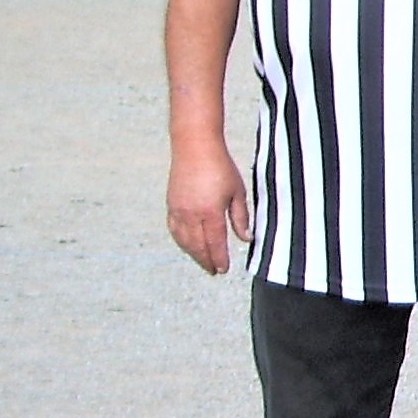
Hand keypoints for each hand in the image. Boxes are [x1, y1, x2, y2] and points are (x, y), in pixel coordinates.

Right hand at [166, 144, 250, 275]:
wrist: (194, 146)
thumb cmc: (220, 166)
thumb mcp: (237, 192)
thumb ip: (241, 217)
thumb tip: (246, 238)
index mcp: (210, 212)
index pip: (215, 243)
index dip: (219, 259)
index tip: (224, 270)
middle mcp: (191, 214)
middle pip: (198, 246)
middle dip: (206, 260)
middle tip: (214, 271)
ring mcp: (178, 210)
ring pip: (184, 240)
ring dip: (193, 253)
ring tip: (203, 261)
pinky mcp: (171, 204)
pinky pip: (174, 229)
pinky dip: (182, 241)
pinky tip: (188, 245)